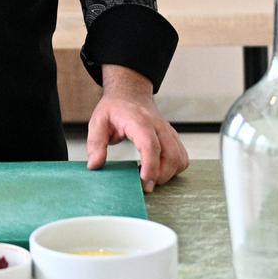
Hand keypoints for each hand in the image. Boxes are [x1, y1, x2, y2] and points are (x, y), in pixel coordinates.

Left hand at [85, 65, 188, 191]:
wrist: (131, 93)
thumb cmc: (115, 108)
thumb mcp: (98, 121)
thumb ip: (95, 144)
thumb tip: (95, 166)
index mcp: (139, 121)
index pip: (151, 145)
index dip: (150, 165)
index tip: (144, 181)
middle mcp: (158, 126)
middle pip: (170, 155)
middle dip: (160, 176)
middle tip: (143, 185)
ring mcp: (168, 132)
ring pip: (179, 158)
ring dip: (168, 174)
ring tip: (149, 177)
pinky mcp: (173, 137)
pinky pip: (182, 157)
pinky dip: (174, 168)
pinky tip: (159, 169)